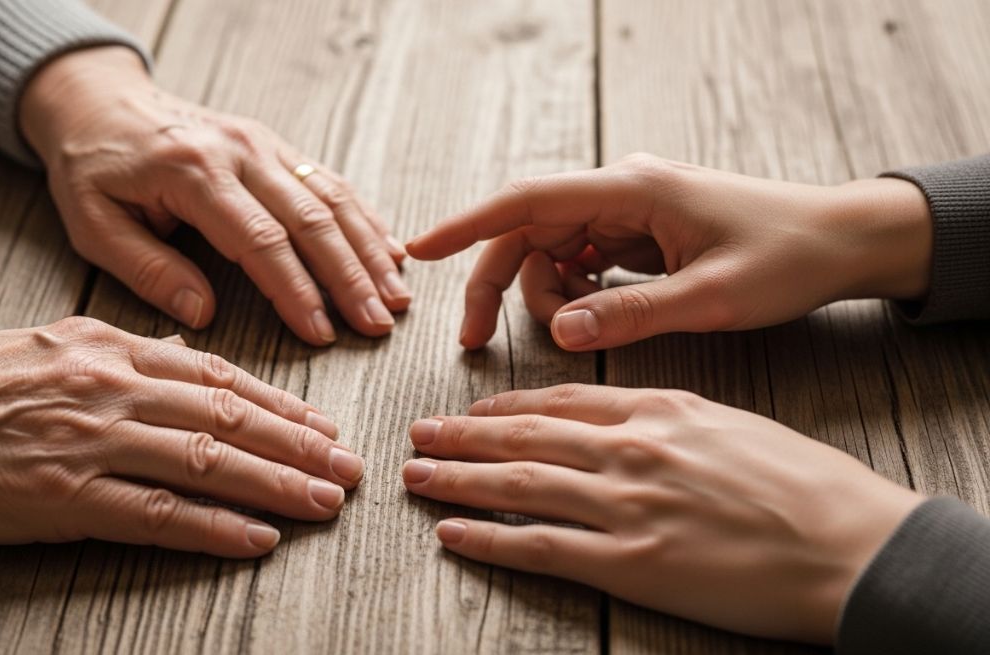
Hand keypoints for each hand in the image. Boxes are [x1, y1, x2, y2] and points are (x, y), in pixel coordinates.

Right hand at [0, 317, 362, 556]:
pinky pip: (157, 517)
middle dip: (300, 446)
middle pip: (230, 420)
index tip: (324, 425)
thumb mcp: (54, 344)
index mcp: (113, 349)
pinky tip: (256, 537)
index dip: (282, 405)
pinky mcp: (66, 500)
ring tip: (326, 502)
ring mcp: (92, 445)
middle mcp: (114, 390)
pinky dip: (214, 528)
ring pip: (209, 464)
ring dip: (277, 485)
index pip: (220, 378)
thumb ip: (126, 355)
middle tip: (350, 467)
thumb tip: (189, 364)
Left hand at [20, 47, 409, 344]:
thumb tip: (202, 313)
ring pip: (330, 197)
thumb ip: (146, 268)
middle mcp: (238, 151)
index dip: (295, 290)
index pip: (259, 240)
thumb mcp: (93, 223)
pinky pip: (328, 180)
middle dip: (350, 276)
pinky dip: (364, 218)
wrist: (99, 101)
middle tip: (378, 324)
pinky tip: (390, 250)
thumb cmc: (92, 168)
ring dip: (368, 250)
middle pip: (311, 218)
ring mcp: (262, 142)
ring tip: (397, 297)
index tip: (321, 333)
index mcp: (192, 172)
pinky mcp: (273, 144)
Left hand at [401, 384, 922, 642]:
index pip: (558, 401)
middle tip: (418, 435)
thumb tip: (617, 418)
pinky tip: (451, 532)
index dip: (503, 408)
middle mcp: (630, 449)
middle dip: (461, 438)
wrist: (850, 543)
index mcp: (657, 410)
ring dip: (457, 481)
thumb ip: (663, 417)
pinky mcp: (631, 563)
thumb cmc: (801, 483)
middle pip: (524, 437)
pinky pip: (540, 546)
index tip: (470, 413)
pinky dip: (488, 538)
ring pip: (518, 485)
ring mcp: (626, 505)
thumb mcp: (728, 424)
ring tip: (416, 476)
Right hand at [407, 154, 931, 349]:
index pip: (529, 200)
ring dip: (544, 292)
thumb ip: (630, 312)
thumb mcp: (710, 297)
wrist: (842, 240)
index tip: (421, 248)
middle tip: (477, 341)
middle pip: (529, 231)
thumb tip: (558, 329)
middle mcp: (622, 190)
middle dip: (498, 282)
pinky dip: (573, 290)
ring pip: (551, 249)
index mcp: (634, 189)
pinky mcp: (639, 230)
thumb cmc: (788, 258)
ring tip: (575, 327)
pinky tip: (593, 313)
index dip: (469, 225)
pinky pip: (581, 258)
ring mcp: (629, 208)